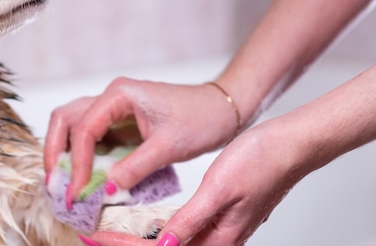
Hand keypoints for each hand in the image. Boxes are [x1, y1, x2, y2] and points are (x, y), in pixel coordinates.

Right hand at [43, 78, 240, 198]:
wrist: (221, 109)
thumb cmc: (200, 117)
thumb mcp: (167, 147)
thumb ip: (134, 168)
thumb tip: (104, 191)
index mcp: (119, 94)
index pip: (83, 128)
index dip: (76, 162)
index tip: (77, 191)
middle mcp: (110, 98)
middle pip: (66, 119)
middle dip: (55, 152)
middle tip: (55, 184)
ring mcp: (113, 109)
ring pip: (74, 126)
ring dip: (65, 153)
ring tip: (64, 183)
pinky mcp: (120, 123)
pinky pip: (91, 138)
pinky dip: (81, 156)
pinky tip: (83, 177)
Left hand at [83, 117, 304, 245]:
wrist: (290, 146)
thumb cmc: (261, 162)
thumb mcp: (221, 188)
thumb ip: (192, 221)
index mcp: (220, 238)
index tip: (95, 237)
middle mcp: (218, 239)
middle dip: (126, 244)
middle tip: (92, 233)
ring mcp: (219, 229)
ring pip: (170, 241)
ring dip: (139, 237)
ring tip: (109, 228)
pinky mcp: (219, 217)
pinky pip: (181, 229)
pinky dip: (156, 227)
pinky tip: (143, 220)